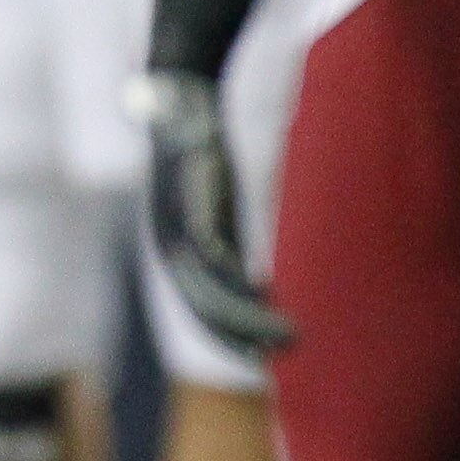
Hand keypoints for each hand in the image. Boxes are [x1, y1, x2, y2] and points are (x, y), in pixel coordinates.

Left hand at [140, 69, 289, 356]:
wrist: (183, 99)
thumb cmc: (202, 151)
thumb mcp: (216, 204)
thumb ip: (227, 240)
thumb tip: (253, 277)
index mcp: (174, 250)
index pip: (200, 310)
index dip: (229, 338)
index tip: (262, 358)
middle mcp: (169, 248)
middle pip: (205, 312)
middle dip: (241, 340)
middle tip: (278, 361)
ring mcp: (177, 231)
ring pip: (213, 296)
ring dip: (251, 322)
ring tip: (290, 339)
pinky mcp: (192, 211)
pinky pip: (219, 263)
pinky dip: (245, 287)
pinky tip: (272, 301)